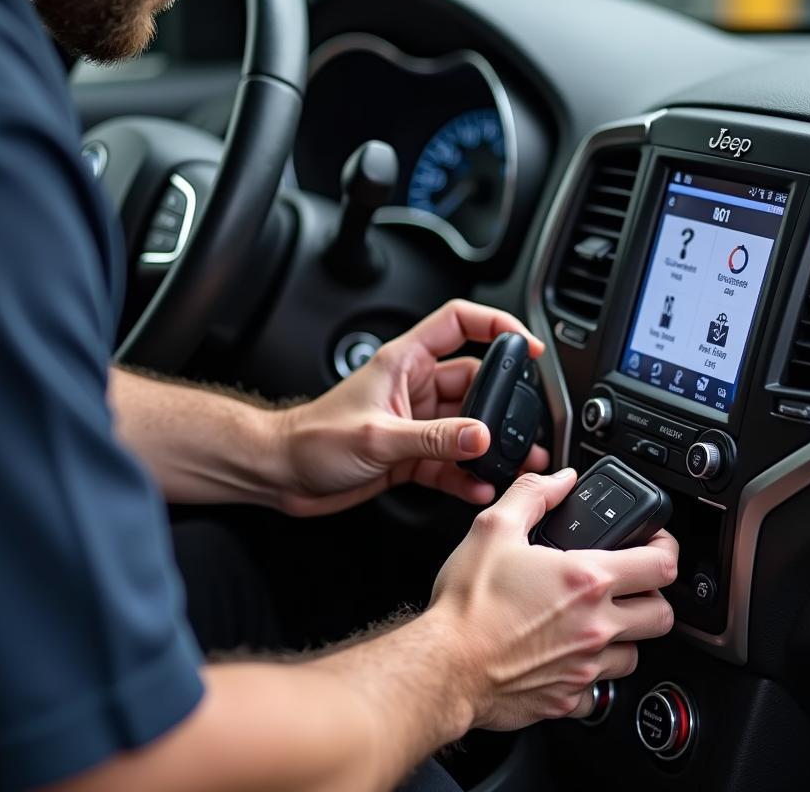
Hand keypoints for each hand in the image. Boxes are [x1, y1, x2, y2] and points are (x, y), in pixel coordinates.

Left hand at [275, 299, 548, 516]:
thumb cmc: (312, 440)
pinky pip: (451, 459)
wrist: (282, 474)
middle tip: (526, 422)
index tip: (527, 345)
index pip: (460, 323)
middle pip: (473, 381)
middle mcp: (413, 388)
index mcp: (404, 362)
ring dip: (490, 445)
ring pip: (467, 424)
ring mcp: (415, 421)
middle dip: (503, 402)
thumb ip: (433, 438)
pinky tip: (478, 486)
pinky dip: (467, 474)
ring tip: (516, 462)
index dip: (497, 324)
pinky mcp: (410, 454)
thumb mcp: (377, 436)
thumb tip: (480, 436)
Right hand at [429, 470, 677, 729]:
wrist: (444, 666)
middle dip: (652, 596)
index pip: (662, 564)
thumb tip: (561, 479)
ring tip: (595, 620)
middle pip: (662, 614)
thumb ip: (533, 494)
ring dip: (623, 636)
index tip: (656, 543)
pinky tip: (568, 656)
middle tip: (630, 585)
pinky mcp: (568, 698)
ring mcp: (585, 666)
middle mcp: (596, 625)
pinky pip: (599, 691)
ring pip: (635, 654)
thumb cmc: (467, 603)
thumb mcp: (494, 528)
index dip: (666, 547)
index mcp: (586, 579)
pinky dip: (590, 674)